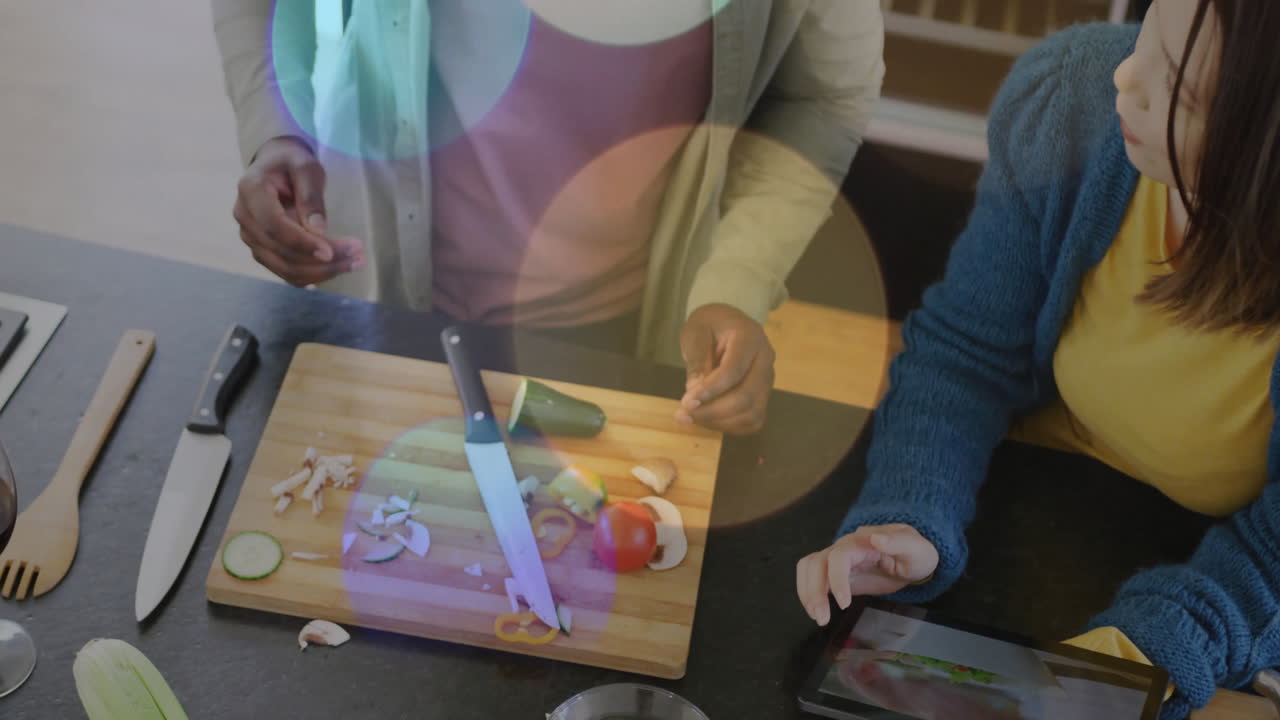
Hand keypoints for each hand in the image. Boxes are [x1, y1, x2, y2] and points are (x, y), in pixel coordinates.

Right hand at [233, 136, 363, 285]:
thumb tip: (319, 230)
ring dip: (322, 272)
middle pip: (281, 252)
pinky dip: (314, 275)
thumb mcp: (307, 168)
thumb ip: (311, 196)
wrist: (276, 166)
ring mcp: (251, 237)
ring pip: (285, 268)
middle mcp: (245, 217)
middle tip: (358, 254)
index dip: (302, 243)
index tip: (331, 252)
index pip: (274, 226)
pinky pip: (287, 272)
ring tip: (356, 262)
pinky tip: (339, 267)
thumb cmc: (292, 163)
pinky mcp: (262, 250)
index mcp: (251, 191)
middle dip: (321, 260)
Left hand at [676, 303, 775, 434]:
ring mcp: (768, 380)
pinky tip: (707, 419)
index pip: (733, 371)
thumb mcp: (695, 333)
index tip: (686, 402)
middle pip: (746, 397)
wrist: (726, 323)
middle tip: (683, 414)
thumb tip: (695, 392)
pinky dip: (730, 426)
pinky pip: (753, 421)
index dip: (710, 391)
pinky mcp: (763, 395)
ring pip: (752, 414)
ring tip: (691, 417)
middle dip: (713, 411)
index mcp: (750, 338)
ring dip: (720, 422)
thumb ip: (697, 360)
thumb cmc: (709, 325)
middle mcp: (765, 360)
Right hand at [795, 524, 938, 625]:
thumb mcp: (916, 548)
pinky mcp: (835, 572)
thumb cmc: (916, 553)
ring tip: (817, 617)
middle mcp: (844, 548)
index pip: (839, 556)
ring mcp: (838, 559)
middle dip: (814, 591)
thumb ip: (898, 542)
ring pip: (809, 568)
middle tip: (821, 618)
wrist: (914, 558)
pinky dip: (808, 593)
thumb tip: (876, 538)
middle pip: (817, 562)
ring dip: (807, 592)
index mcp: (862, 541)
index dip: (836, 578)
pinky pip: (813, 577)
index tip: (843, 603)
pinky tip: (816, 611)